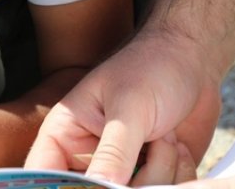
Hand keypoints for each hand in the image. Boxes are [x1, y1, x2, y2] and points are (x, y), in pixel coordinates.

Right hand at [25, 27, 219, 183]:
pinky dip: (177, 177)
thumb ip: (112, 153)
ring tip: (166, 138)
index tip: (95, 184)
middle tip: (144, 151)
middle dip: (123, 183)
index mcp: (64, 135)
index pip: (42, 176)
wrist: (192, 59)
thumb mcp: (129, 108)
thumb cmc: (152, 67)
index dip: (57, 188)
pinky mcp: (152, 177)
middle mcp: (89, 158)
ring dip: (159, 173)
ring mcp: (121, 171)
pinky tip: (177, 147)